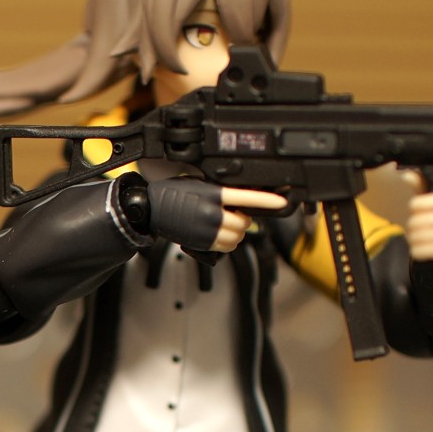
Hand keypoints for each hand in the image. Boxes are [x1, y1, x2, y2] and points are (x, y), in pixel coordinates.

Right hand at [146, 180, 287, 254]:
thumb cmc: (172, 193)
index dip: (267, 200)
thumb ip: (219, 191)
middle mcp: (212, 213)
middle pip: (244, 221)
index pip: (246, 196)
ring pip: (238, 236)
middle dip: (243, 218)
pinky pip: (227, 247)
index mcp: (213, 193)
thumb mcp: (198, 184)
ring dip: (236, 232)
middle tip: (233, 214)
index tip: (282, 202)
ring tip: (224, 224)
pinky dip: (228, 242)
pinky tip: (219, 235)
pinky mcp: (202, 242)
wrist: (151, 210)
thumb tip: (238, 200)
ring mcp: (207, 230)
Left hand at [405, 189, 432, 265]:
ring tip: (414, 236)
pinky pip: (427, 252)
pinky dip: (417, 250)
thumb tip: (407, 174)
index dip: (417, 205)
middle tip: (412, 225)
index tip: (415, 208)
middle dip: (413, 224)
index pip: (431, 201)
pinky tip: (417, 246)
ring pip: (426, 237)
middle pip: (426, 220)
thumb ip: (421, 185)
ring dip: (414, 238)